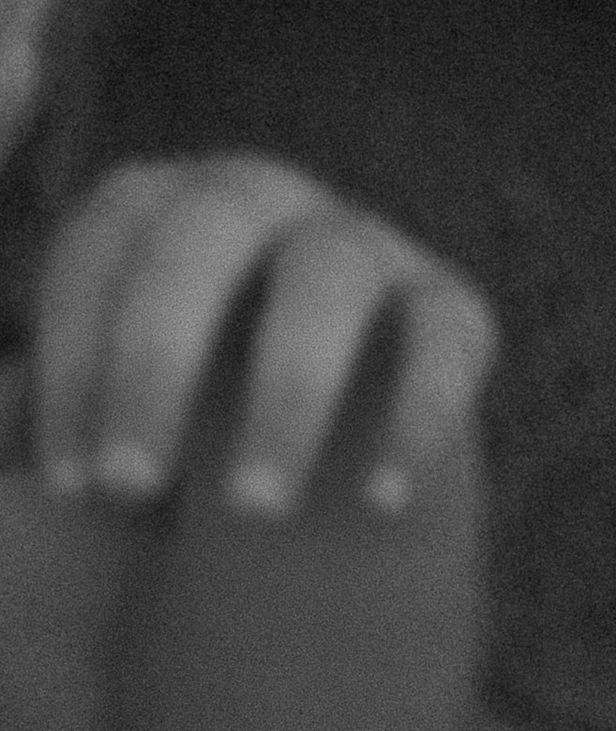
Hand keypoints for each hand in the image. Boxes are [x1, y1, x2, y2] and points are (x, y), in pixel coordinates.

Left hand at [24, 155, 495, 520]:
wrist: (308, 532)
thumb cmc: (177, 465)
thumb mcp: (85, 430)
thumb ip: (23, 404)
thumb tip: (0, 415)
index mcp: (157, 207)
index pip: (104, 244)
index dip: (75, 361)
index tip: (68, 488)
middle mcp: (258, 199)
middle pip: (204, 236)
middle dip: (159, 362)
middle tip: (131, 493)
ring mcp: (364, 246)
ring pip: (327, 278)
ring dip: (285, 391)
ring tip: (251, 511)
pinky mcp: (455, 314)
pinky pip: (442, 344)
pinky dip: (415, 419)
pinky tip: (380, 506)